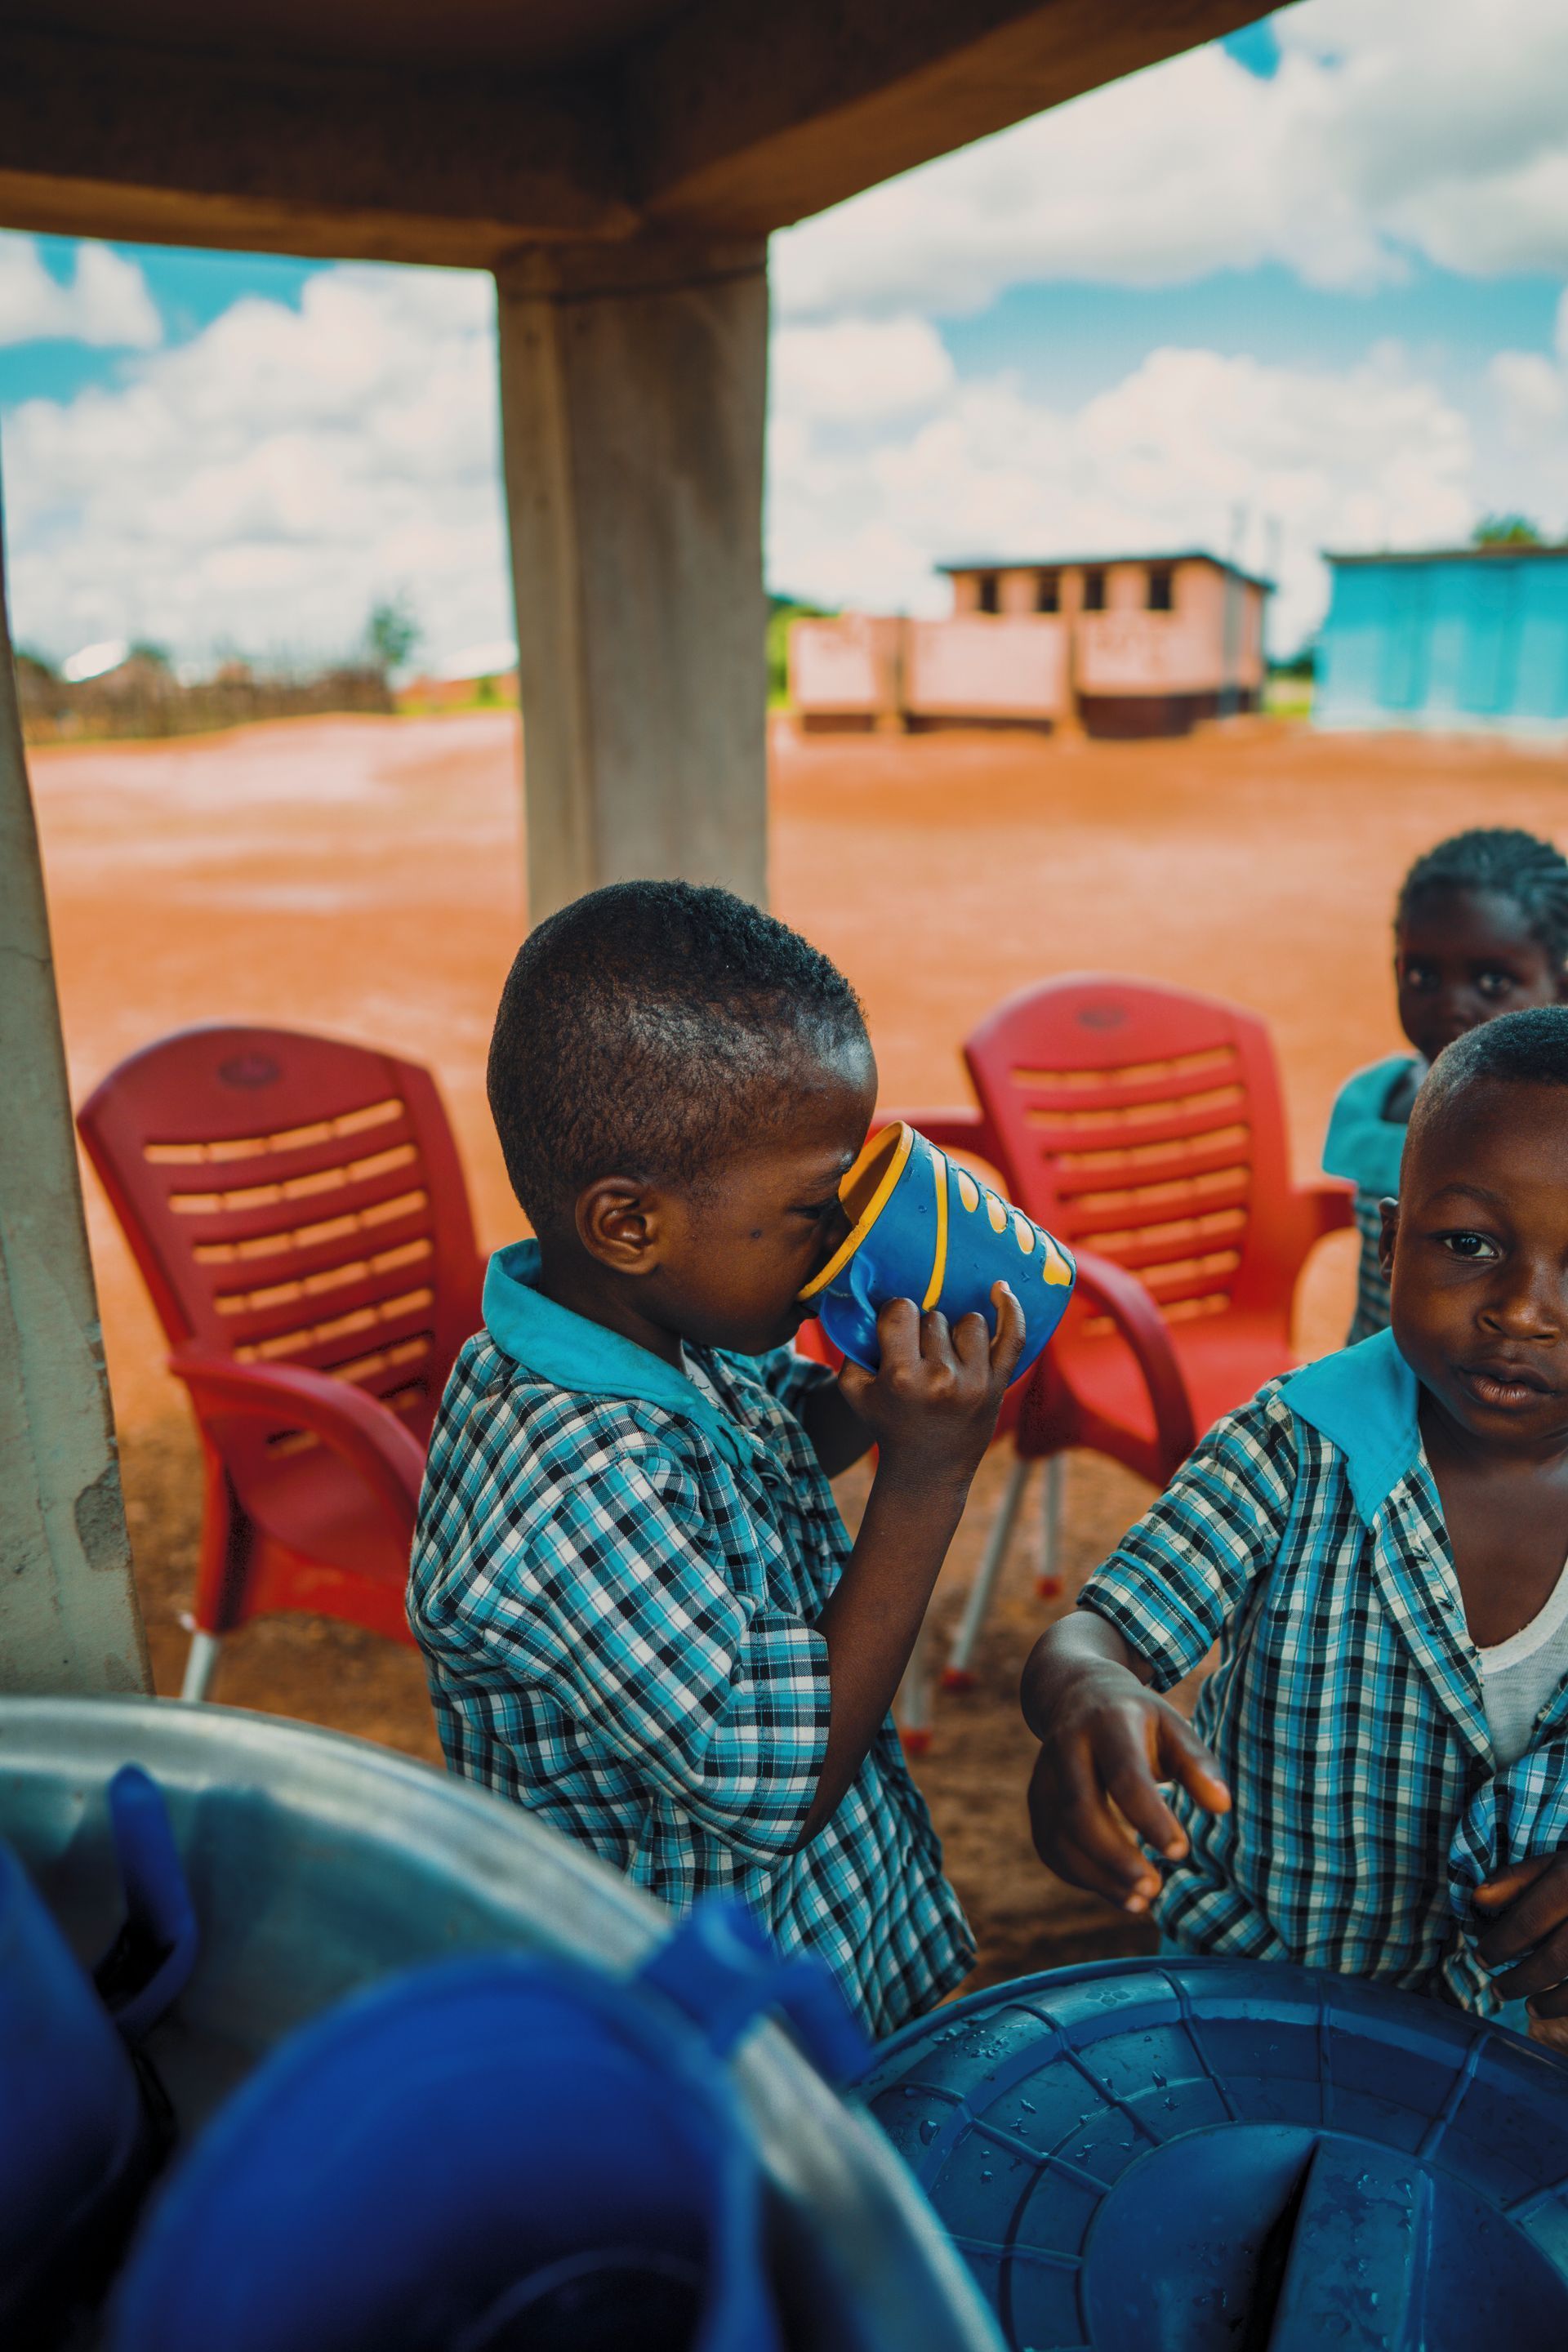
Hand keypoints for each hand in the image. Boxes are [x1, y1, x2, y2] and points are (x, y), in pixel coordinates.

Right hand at [836, 1285, 1024, 1487]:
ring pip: (969, 1321)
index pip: (901, 1311)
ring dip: (956, 1333)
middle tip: (920, 1359)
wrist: (928, 1471)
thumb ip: (852, 1347)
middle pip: (934, 1318)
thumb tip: (864, 1303)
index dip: (896, 1312)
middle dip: (924, 1332)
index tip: (896, 1326)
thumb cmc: (889, 1423)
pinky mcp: (998, 1385)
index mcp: (902, 1376)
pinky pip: (1013, 1336)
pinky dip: (1010, 1310)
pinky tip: (1000, 1290)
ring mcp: (975, 1381)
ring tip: (946, 1357)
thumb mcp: (855, 1391)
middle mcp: (940, 1377)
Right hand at [1027, 1663, 1229, 1913]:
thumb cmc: (1139, 1719)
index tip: (1180, 1851)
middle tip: (1155, 1889)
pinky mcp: (1037, 1798)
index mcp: (1108, 1722)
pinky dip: (1079, 1875)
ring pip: (1057, 1834)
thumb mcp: (1173, 1726)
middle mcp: (1067, 1745)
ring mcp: (1044, 1772)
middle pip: (1080, 1810)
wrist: (1079, 1692)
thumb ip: (1198, 1764)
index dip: (1150, 1817)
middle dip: (1115, 1857)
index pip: (1124, 1775)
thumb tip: (1222, 1806)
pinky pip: (1048, 1845)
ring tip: (1140, 1901)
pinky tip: (1115, 1891)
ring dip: (1096, 1876)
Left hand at [1474, 1850, 1567, 2032]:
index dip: (1500, 1945)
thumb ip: (1515, 1879)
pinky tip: (1556, 2007)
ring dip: (1550, 2001)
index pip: (1529, 1921)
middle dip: (1521, 1979)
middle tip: (1497, 1989)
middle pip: (1555, 1958)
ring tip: (1528, 2005)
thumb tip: (1477, 1899)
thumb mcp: (1555, 1864)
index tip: (1481, 1958)